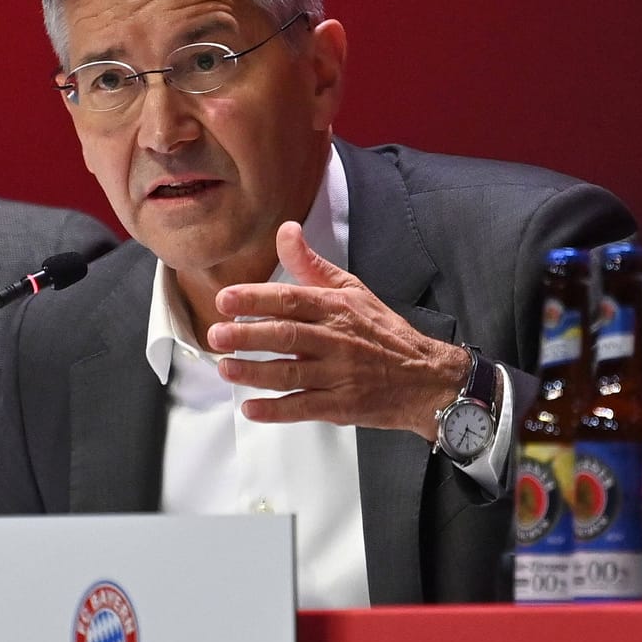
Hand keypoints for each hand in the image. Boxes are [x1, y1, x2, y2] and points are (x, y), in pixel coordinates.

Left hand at [204, 222, 465, 438]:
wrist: (425, 377)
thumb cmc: (382, 332)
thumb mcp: (351, 290)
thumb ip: (311, 265)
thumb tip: (286, 231)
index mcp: (336, 308)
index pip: (291, 299)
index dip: (255, 299)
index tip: (225, 300)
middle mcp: (337, 340)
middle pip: (287, 336)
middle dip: (248, 335)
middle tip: (216, 335)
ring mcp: (339, 375)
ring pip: (291, 373)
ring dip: (255, 372)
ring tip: (225, 368)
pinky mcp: (342, 406)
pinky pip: (304, 407)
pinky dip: (276, 410)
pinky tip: (250, 408)